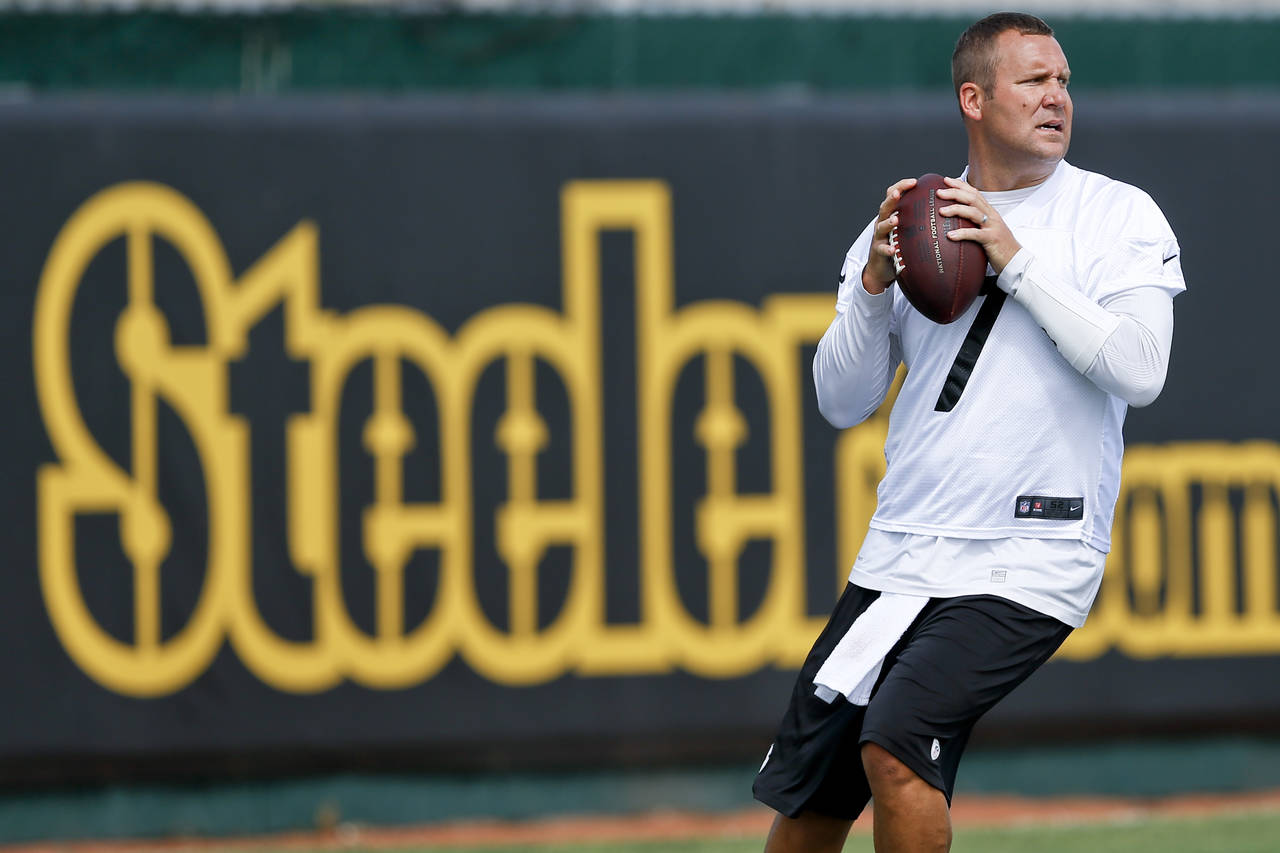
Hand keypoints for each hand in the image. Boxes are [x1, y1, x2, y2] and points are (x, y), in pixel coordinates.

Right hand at [862, 177, 917, 293]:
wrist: (881, 267)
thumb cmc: (899, 245)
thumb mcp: (908, 228)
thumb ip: (918, 217)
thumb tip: (943, 206)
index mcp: (891, 213)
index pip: (893, 194)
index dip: (902, 186)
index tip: (914, 181)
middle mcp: (882, 222)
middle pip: (885, 206)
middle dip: (892, 198)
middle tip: (900, 193)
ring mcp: (879, 236)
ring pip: (881, 226)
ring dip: (888, 222)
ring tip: (895, 219)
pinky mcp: (878, 250)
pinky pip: (882, 248)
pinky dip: (886, 248)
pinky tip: (892, 249)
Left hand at [936, 177, 1021, 272]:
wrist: (1016, 260)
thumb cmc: (999, 247)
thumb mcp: (987, 231)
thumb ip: (975, 225)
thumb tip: (956, 225)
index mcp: (989, 213)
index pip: (975, 193)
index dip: (961, 185)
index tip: (946, 180)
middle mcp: (991, 216)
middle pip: (972, 198)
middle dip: (955, 193)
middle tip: (939, 192)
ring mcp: (992, 227)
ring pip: (973, 212)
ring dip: (956, 209)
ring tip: (941, 211)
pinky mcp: (992, 239)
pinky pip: (975, 234)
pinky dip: (962, 234)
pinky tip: (950, 235)